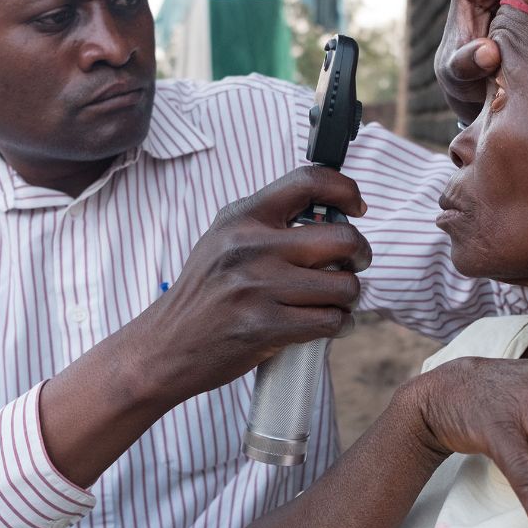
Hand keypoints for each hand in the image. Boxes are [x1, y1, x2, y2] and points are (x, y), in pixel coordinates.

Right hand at [137, 165, 371, 404]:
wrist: (166, 345)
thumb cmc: (204, 293)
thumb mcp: (223, 240)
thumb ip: (267, 223)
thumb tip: (329, 213)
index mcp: (243, 217)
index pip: (308, 182)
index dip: (345, 189)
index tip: (357, 207)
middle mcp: (251, 247)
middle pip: (343, 239)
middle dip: (361, 254)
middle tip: (354, 265)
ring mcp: (258, 287)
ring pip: (344, 286)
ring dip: (349, 297)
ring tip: (334, 301)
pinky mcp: (265, 327)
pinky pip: (330, 321)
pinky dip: (340, 325)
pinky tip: (330, 324)